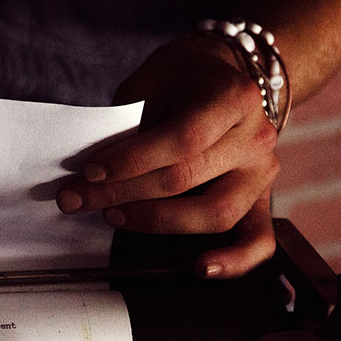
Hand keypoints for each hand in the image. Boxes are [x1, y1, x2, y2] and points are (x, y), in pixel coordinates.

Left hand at [56, 34, 279, 277]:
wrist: (225, 74)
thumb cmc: (182, 77)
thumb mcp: (150, 81)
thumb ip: (128, 121)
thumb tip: (92, 171)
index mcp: (232, 96)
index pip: (182, 138)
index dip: (131, 160)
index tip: (90, 172)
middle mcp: (255, 135)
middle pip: (187, 178)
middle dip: (122, 193)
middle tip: (77, 198)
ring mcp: (263, 171)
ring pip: (215, 213)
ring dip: (156, 221)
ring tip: (114, 215)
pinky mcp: (263, 198)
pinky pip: (259, 240)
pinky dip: (234, 261)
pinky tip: (200, 267)